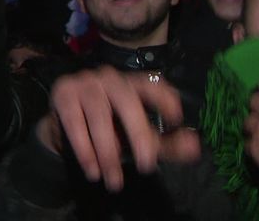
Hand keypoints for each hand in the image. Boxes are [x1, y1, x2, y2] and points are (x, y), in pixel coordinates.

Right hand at [37, 66, 200, 191]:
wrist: (63, 127)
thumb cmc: (109, 128)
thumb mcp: (138, 138)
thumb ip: (166, 143)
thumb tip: (195, 147)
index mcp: (132, 83)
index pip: (152, 84)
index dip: (164, 97)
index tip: (176, 118)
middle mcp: (111, 78)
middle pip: (127, 100)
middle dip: (138, 133)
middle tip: (146, 164)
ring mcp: (86, 83)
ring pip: (99, 115)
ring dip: (108, 151)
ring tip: (114, 180)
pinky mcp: (64, 94)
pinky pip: (75, 122)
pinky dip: (84, 149)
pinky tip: (93, 169)